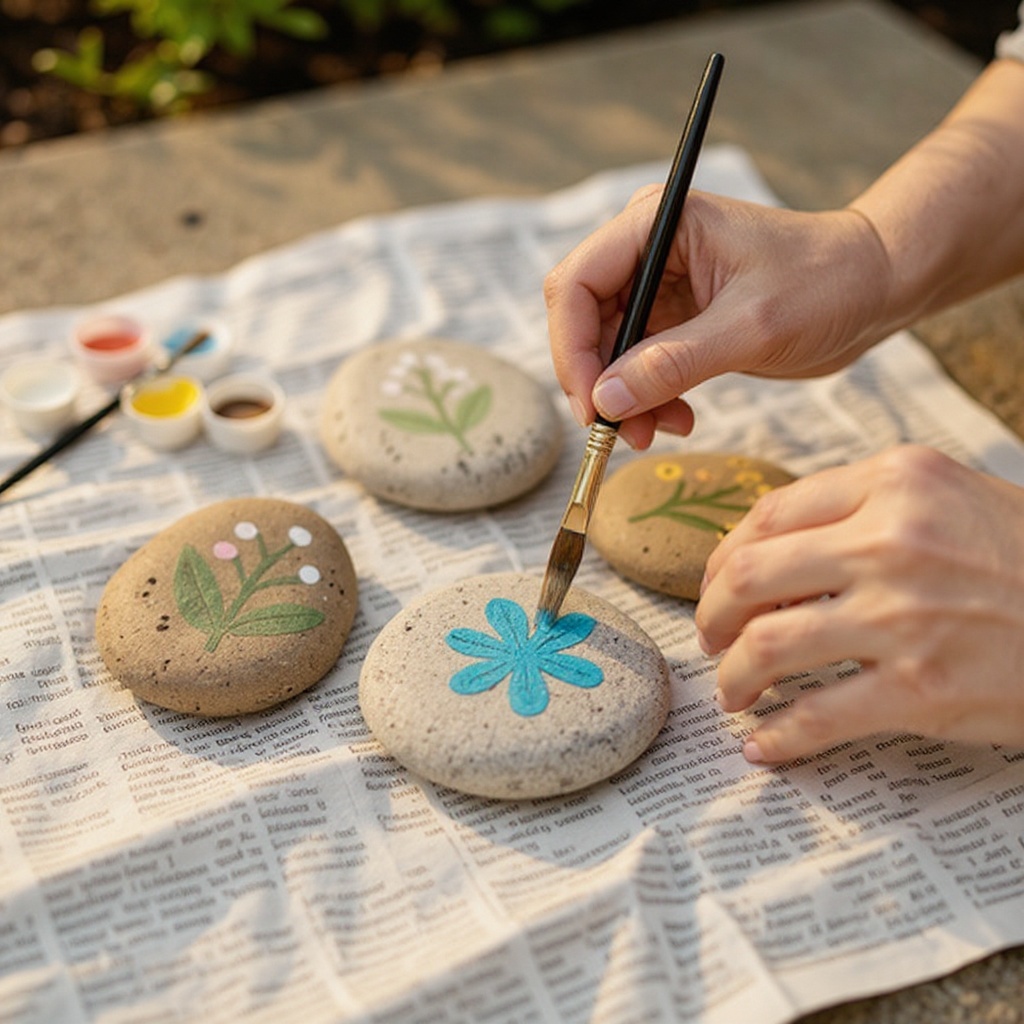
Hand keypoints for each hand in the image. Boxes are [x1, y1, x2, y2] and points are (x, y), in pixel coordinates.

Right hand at [544, 187, 891, 447]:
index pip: (577, 283)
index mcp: (657, 224)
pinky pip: (637, 367)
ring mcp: (659, 286)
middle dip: (596, 381)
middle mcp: (648, 250)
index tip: (591, 405)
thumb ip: (673, 363)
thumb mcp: (751, 326)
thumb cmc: (827, 283)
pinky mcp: (676, 320)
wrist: (876, 288)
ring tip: (655, 433)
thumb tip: (605, 401)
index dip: (572, 349)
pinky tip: (677, 419)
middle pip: (583, 320)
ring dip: (623, 399)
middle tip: (617, 432)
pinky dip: (647, 399)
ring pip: (607, 351)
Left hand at [695, 446, 1023, 761]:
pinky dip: (779, 737)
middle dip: (711, 615)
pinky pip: (818, 717)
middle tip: (710, 638)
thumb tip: (776, 550)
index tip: (717, 584)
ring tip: (733, 692)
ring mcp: (905, 617)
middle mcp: (891, 541)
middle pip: (749, 575)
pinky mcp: (924, 690)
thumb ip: (866, 509)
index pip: (768, 514)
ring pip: (769, 646)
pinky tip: (764, 745)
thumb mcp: (953, 498)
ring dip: (734, 677)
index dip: (723, 555)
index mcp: (895, 482)